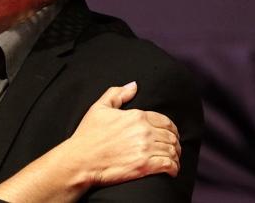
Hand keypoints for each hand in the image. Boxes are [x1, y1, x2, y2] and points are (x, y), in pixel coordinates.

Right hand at [64, 82, 180, 186]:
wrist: (80, 160)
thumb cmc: (87, 135)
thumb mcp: (98, 108)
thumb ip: (117, 94)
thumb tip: (133, 85)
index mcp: (136, 116)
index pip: (165, 121)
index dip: (171, 129)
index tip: (171, 135)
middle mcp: (144, 131)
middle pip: (171, 136)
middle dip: (175, 143)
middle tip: (174, 148)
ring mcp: (145, 149)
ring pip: (171, 150)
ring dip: (175, 156)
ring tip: (173, 160)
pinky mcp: (144, 166)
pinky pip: (168, 165)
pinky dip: (173, 167)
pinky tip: (171, 169)